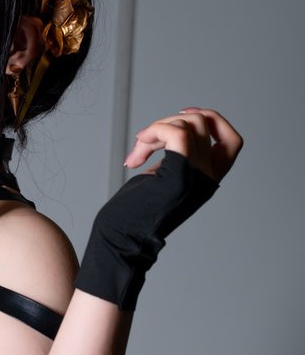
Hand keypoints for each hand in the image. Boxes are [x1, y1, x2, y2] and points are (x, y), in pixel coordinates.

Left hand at [75, 107, 243, 310]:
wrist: (121, 239)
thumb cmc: (134, 212)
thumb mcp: (164, 177)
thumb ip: (176, 155)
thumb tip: (172, 126)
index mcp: (208, 180)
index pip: (233, 140)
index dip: (212, 119)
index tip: (182, 115)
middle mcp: (208, 179)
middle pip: (202, 123)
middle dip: (168, 122)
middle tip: (143, 142)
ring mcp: (195, 177)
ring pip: (188, 125)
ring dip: (155, 129)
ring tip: (137, 153)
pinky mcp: (177, 178)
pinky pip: (177, 134)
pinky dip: (155, 131)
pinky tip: (139, 149)